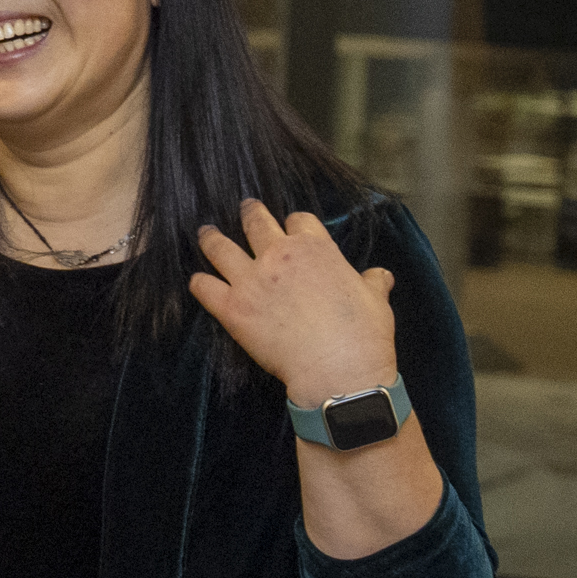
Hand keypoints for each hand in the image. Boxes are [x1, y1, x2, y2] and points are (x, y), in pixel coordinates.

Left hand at [187, 201, 398, 403]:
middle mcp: (278, 256)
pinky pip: (204, 287)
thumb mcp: (376, 300)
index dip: (294, 223)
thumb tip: (380, 276)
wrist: (338, 369)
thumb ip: (373, 283)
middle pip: (256, 223)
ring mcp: (251, 280)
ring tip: (205, 233)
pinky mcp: (232, 308)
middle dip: (249, 213)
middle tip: (244, 208)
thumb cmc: (362, 335)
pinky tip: (197, 281)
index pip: (298, 220)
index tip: (291, 226)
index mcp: (315, 249)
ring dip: (211, 239)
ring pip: (220, 248)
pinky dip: (198, 283)